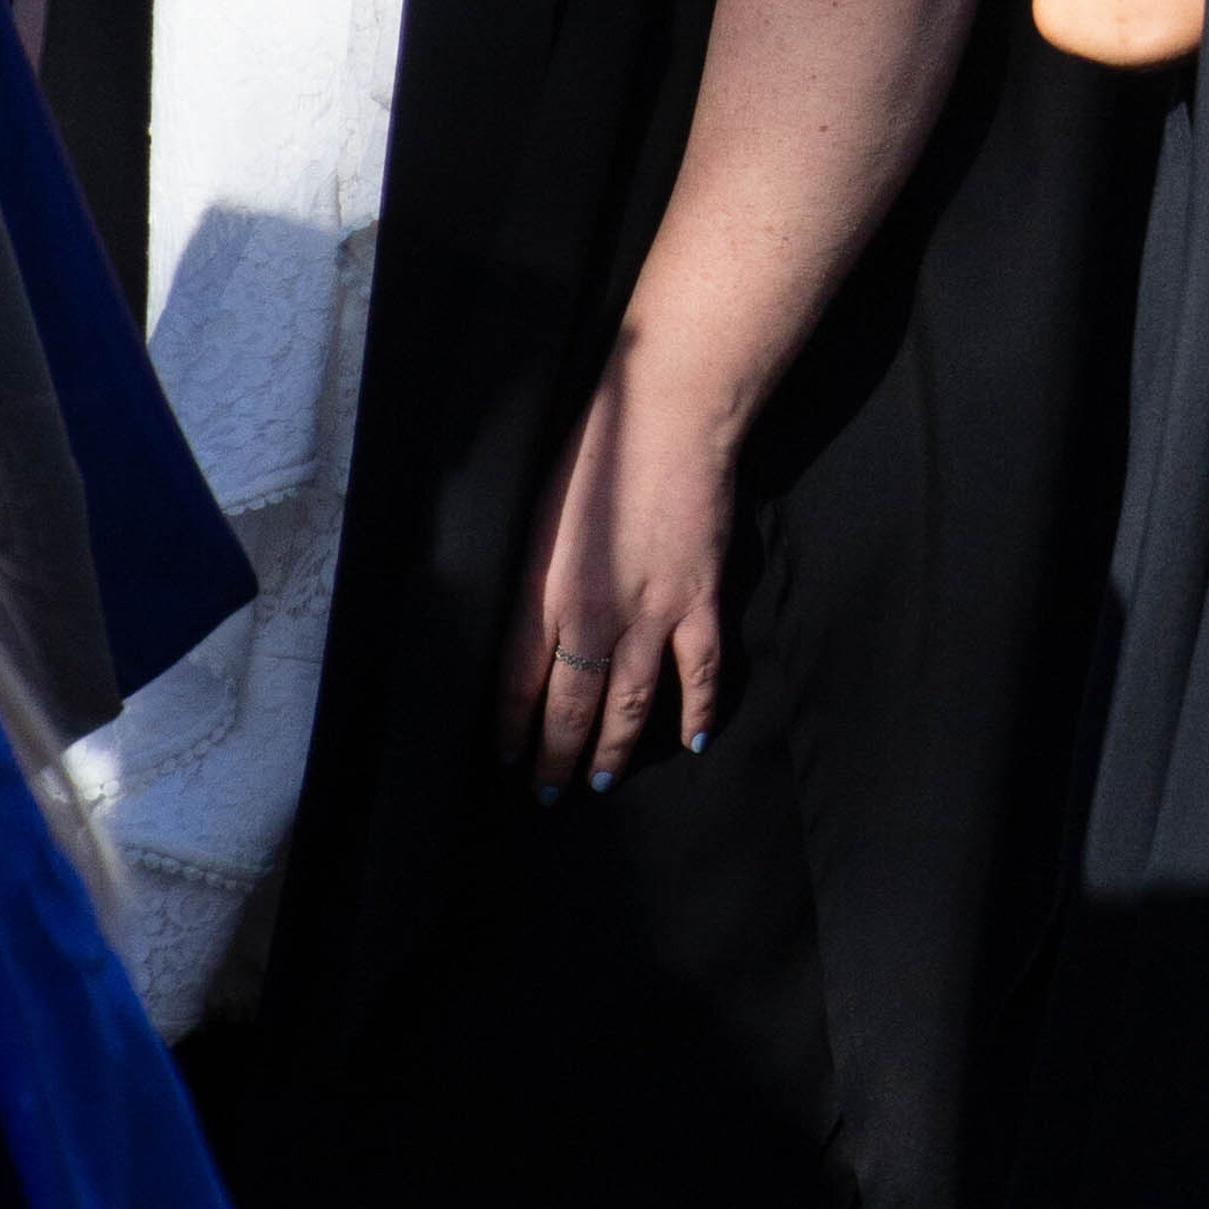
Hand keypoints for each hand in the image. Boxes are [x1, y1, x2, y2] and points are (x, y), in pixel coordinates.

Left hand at [500, 342, 740, 793]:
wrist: (670, 417)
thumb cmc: (595, 454)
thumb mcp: (538, 521)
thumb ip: (531, 582)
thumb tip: (528, 632)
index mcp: (544, 594)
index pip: (519, 685)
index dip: (513, 728)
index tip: (508, 756)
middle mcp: (594, 616)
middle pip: (572, 707)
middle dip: (557, 756)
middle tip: (548, 791)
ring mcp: (652, 613)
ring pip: (631, 704)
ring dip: (616, 750)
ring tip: (602, 782)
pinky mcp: (699, 600)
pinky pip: (700, 673)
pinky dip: (697, 711)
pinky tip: (691, 740)